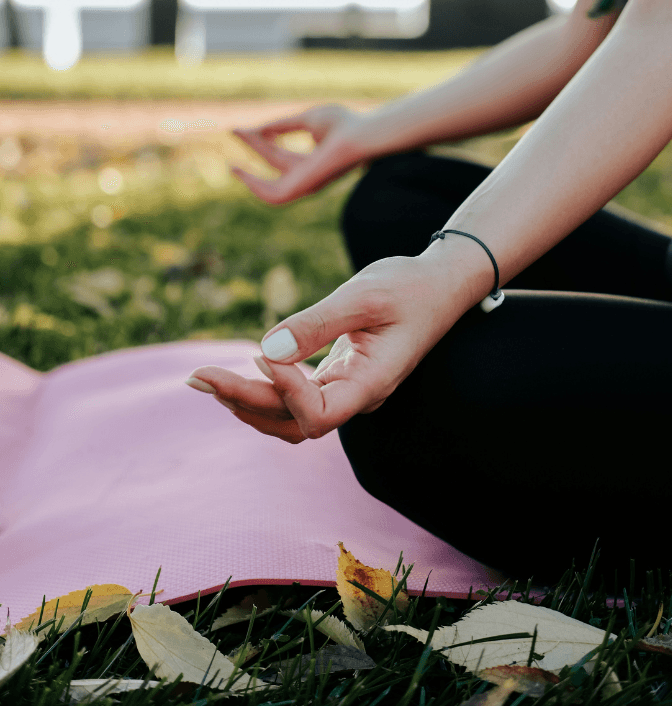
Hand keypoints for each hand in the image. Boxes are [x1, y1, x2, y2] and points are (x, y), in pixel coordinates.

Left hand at [185, 253, 482, 442]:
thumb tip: (266, 350)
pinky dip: (262, 388)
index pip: (318, 414)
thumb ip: (317, 324)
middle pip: (292, 421)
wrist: (440, 284)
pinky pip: (295, 397)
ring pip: (290, 416)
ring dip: (246, 400)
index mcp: (372, 384)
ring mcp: (347, 389)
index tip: (265, 353)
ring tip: (203, 378)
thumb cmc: (409, 286)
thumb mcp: (365, 295)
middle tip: (197, 375)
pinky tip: (235, 373)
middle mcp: (357, 396)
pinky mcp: (338, 376)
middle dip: (243, 400)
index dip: (286, 392)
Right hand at [232, 104, 366, 203]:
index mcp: (312, 160)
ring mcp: (306, 182)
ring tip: (231, 162)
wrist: (357, 135)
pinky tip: (241, 172)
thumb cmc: (343, 125)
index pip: (279, 152)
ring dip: (250, 174)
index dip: (259, 140)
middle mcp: (308, 174)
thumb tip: (260, 128)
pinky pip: (274, 196)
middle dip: (254, 145)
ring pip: (271, 183)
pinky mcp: (303, 188)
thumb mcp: (307, 119)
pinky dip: (255, 187)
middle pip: (274, 160)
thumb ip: (283, 125)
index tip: (240, 128)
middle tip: (233, 129)